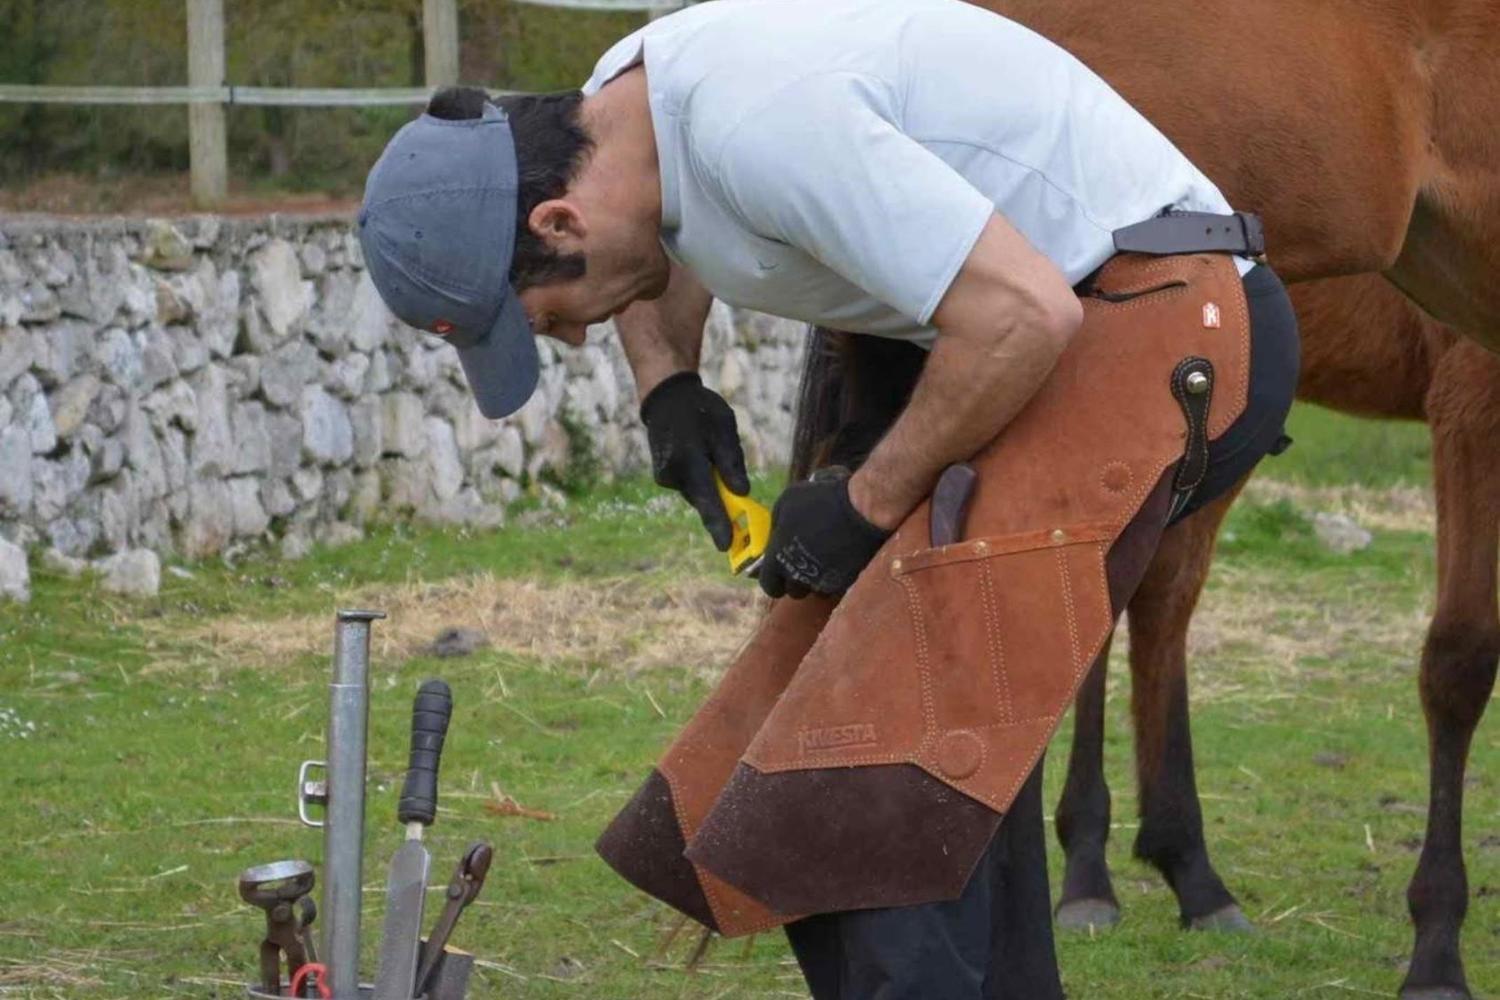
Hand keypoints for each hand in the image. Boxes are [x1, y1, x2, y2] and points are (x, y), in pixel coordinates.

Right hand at [640, 372, 749, 549]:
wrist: (666, 398)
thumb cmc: (700, 410)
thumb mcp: (723, 428)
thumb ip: (731, 462)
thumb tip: (742, 492)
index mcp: (688, 460)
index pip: (707, 499)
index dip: (718, 524)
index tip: (726, 546)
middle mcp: (672, 474)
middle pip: (704, 499)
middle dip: (722, 504)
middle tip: (739, 498)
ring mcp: (665, 477)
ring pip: (698, 492)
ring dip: (711, 486)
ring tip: (712, 453)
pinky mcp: (664, 477)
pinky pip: (690, 485)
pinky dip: (701, 479)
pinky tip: (701, 456)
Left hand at [759, 467, 891, 598]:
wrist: (860, 510)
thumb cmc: (820, 501)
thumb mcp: (787, 501)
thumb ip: (777, 522)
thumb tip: (777, 533)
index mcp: (778, 558)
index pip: (769, 585)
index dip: (775, 580)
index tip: (781, 572)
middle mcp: (798, 575)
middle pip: (794, 591)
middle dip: (797, 581)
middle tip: (805, 563)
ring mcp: (822, 582)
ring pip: (816, 591)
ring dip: (817, 581)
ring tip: (824, 561)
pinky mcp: (844, 582)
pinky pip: (835, 586)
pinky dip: (835, 577)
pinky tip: (840, 560)